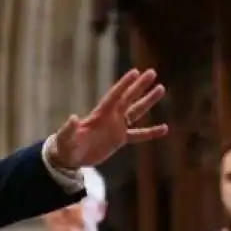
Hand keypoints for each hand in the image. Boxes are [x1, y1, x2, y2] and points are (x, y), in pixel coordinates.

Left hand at [47, 69, 166, 168]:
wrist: (68, 158)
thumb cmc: (64, 146)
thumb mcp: (65, 138)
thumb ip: (69, 128)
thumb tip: (72, 117)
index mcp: (98, 115)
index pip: (114, 96)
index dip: (124, 84)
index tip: (135, 71)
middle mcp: (110, 118)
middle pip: (128, 98)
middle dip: (139, 86)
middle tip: (152, 72)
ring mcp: (115, 127)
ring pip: (136, 112)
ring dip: (148, 101)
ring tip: (161, 88)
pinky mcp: (119, 140)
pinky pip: (138, 135)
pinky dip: (151, 132)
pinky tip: (165, 128)